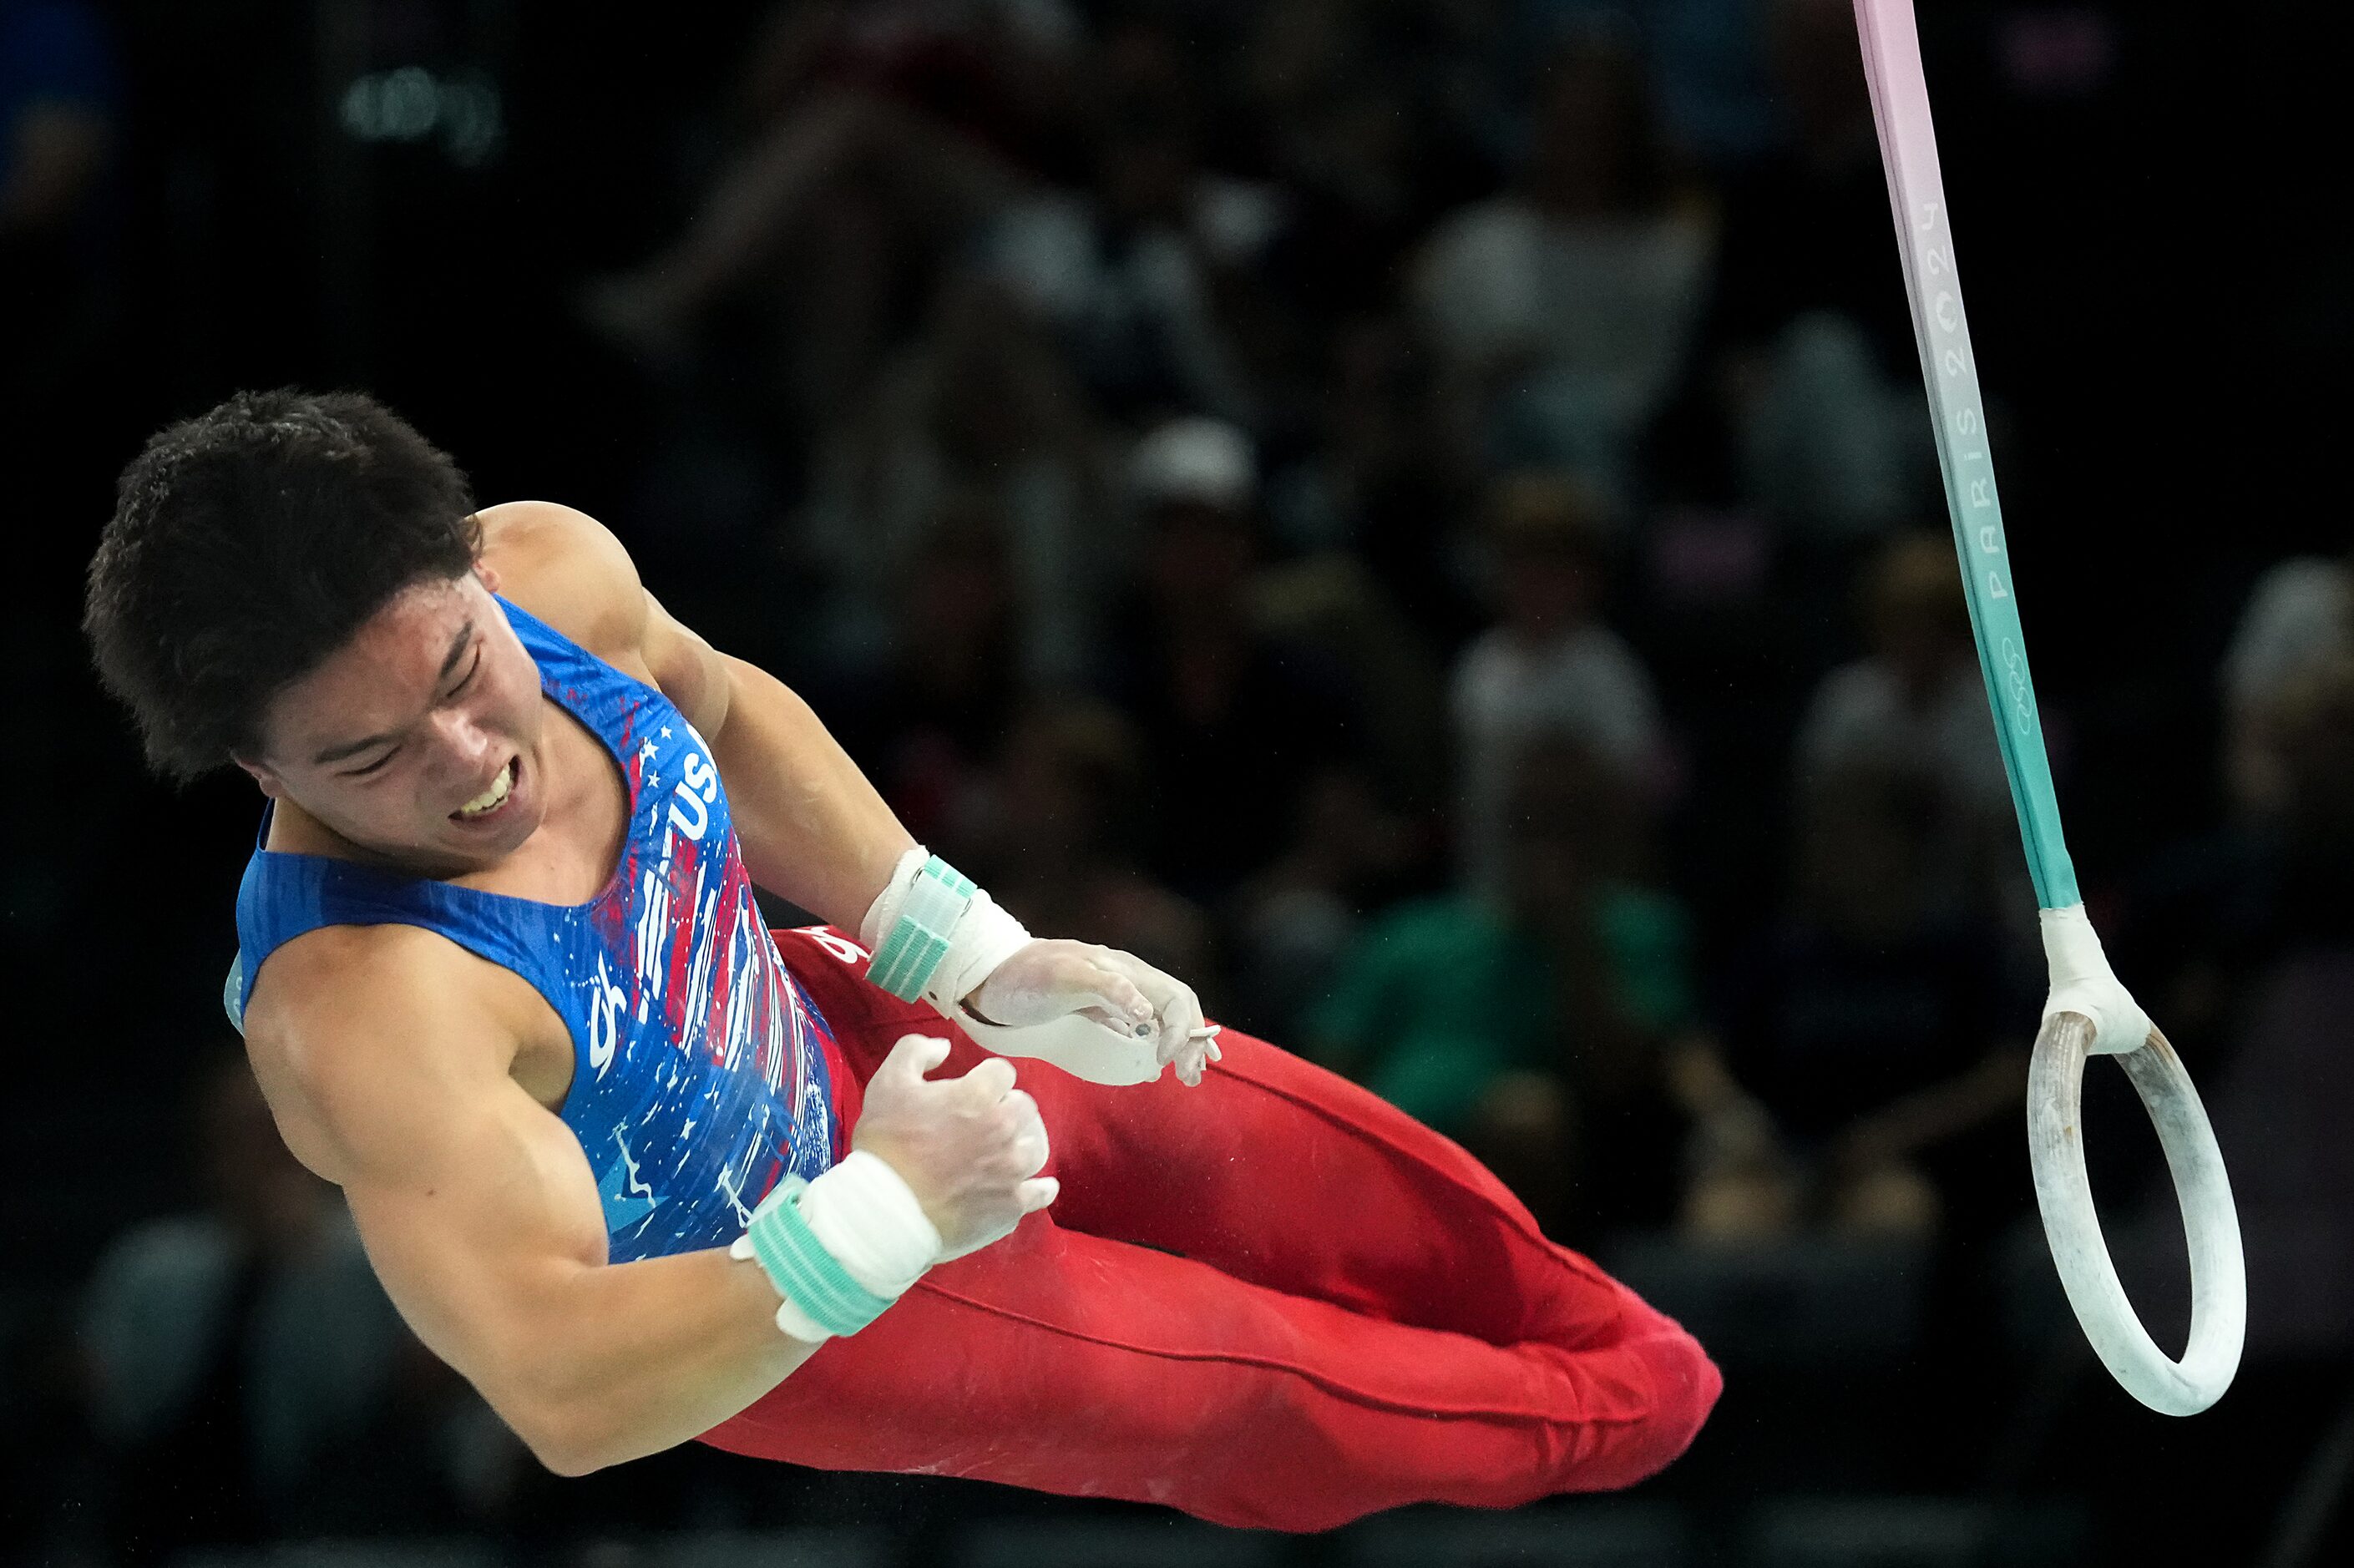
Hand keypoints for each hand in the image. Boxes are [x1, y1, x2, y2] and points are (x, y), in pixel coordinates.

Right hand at [849, 1034, 1055, 1260]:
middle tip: (985, 1120)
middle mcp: (1004, 1128)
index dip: (986, 1078)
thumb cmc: (885, 1144)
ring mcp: (1012, 1169)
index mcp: (978, 1095)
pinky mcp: (1011, 1205)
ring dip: (1024, 1142)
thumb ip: (915, 1051)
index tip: (972, 1090)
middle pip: (1024, 1107)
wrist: (885, 1210)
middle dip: (1006, 1107)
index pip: (1002, 1072)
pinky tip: (1039, 1185)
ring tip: (1008, 1149)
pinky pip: (1041, 1192)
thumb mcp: (888, 1082)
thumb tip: (943, 1047)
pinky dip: (1040, 1187)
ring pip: (1037, 1146)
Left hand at [964, 939, 1221, 1086]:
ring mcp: (1115, 997)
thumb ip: (1108, 989)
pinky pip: (1142, 1028)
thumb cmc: (1024, 976)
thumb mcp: (1063, 978)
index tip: (1162, 1062)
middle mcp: (1128, 982)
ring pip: (1165, 1019)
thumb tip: (1149, 1015)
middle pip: (1178, 1009)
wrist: (989, 977)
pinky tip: (1157, 1065)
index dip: (1181, 1031)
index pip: (1175, 999)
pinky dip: (1160, 1045)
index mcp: (1126, 971)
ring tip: (1189, 1075)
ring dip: (1183, 1045)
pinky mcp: (1100, 1012)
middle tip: (1192, 1078)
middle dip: (1193, 1042)